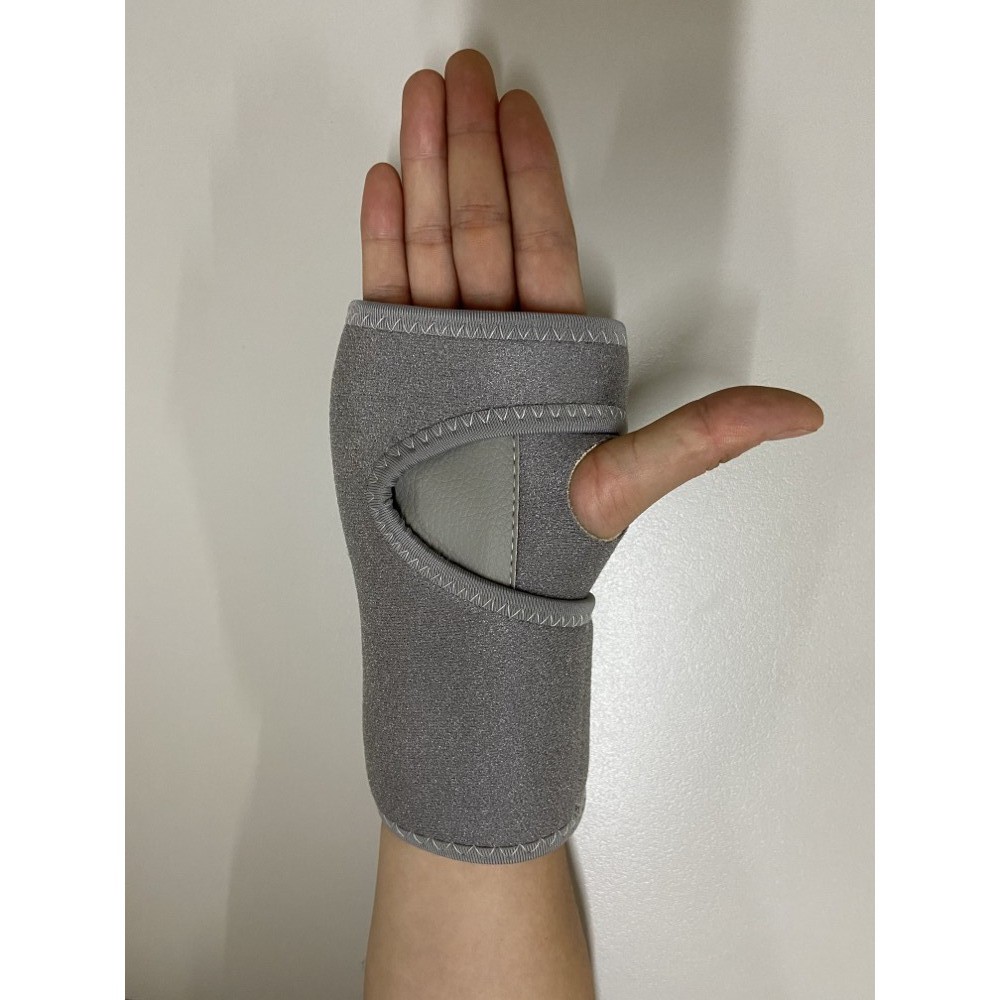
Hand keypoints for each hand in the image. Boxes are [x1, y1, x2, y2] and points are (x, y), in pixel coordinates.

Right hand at [359, 48, 822, 540]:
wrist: (467, 584)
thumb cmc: (542, 539)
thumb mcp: (628, 482)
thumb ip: (704, 437)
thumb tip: (802, 415)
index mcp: (552, 347)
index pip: (543, 239)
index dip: (531, 171)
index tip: (520, 111)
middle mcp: (496, 337)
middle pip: (484, 223)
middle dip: (470, 145)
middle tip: (461, 74)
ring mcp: (440, 348)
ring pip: (432, 241)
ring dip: (424, 168)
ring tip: (420, 103)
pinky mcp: (392, 367)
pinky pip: (386, 287)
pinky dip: (383, 236)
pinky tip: (385, 181)